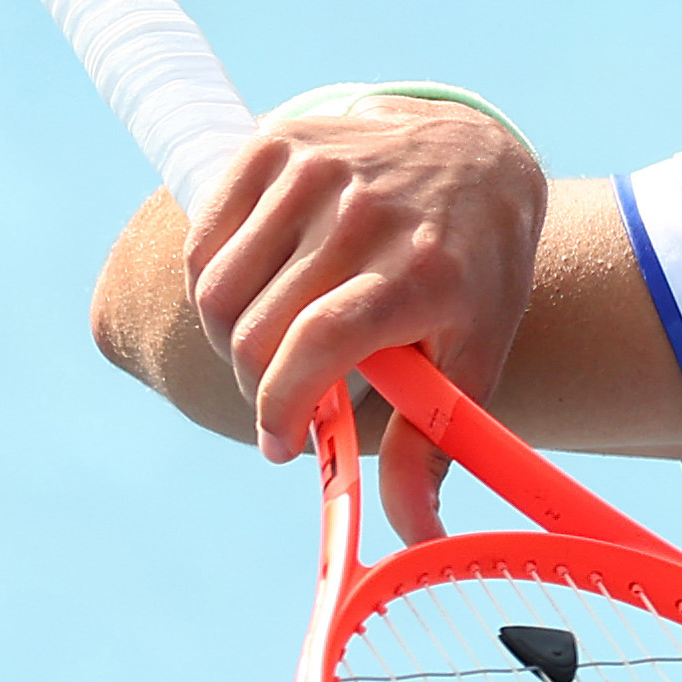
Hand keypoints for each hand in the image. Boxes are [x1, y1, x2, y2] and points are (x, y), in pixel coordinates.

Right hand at [183, 99, 547, 541]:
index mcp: (421, 272)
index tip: (282, 445)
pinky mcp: (275, 143)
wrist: (477, 155)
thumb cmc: (473, 274)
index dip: (283, 406)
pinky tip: (257, 296)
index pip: (317, 344)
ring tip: (274, 348)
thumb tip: (415, 538)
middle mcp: (367, 213)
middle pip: (258, 329)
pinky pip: (204, 242)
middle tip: (286, 401)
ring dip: (230, 338)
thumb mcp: (475, 356)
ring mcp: (317, 171)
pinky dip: (213, 284)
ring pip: (217, 290)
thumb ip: (431, 445)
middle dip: (260, 387)